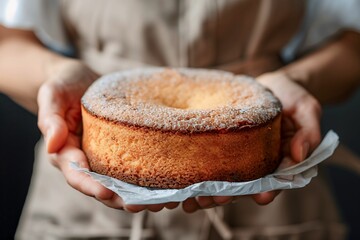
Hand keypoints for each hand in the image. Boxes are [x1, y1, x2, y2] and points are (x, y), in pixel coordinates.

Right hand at [37, 60, 178, 211]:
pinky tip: (165, 183)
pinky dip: (145, 179)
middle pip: (101, 187)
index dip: (91, 186)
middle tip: (143, 205)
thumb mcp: (52, 94)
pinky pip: (130, 169)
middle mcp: (85, 161)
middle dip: (121, 199)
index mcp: (66, 152)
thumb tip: (52, 144)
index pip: (77, 175)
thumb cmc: (64, 85)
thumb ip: (50, 118)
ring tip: (159, 201)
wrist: (79, 80)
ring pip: (119, 184)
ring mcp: (103, 158)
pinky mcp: (118, 151)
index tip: (107, 193)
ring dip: (137, 195)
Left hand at [180, 71, 322, 212]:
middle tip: (211, 198)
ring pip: (223, 181)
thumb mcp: (306, 109)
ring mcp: (238, 158)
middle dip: (228, 195)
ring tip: (192, 199)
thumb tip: (299, 155)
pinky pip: (209, 164)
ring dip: (208, 192)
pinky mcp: (221, 147)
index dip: (268, 190)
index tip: (260, 196)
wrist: (270, 85)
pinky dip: (195, 176)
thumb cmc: (291, 97)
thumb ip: (309, 132)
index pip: (276, 182)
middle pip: (243, 187)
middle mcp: (258, 165)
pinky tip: (181, 185)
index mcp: (280, 161)